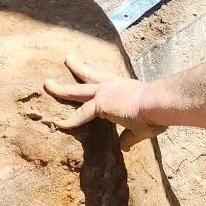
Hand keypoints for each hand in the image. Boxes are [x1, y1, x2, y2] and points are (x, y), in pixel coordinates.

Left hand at [42, 58, 166, 150]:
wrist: (158, 104)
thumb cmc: (157, 112)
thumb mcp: (142, 126)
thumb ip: (129, 136)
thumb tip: (124, 147)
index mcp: (124, 88)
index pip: (106, 82)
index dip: (98, 82)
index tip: (92, 72)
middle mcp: (113, 86)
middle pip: (90, 75)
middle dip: (78, 67)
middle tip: (68, 58)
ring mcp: (104, 92)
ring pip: (77, 90)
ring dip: (61, 88)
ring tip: (47, 83)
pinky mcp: (100, 104)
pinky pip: (80, 115)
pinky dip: (68, 120)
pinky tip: (58, 124)